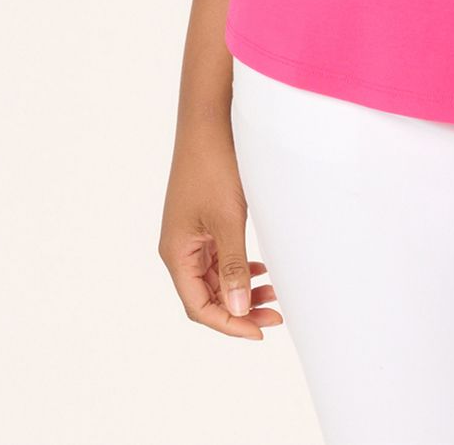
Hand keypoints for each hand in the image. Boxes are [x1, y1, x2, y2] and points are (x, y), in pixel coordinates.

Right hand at [159, 126, 283, 338]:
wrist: (209, 121)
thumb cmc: (213, 166)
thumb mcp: (228, 220)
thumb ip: (234, 266)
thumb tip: (238, 309)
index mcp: (176, 253)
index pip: (198, 306)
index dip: (228, 323)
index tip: (260, 331)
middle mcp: (180, 248)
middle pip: (207, 295)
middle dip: (239, 309)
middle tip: (276, 313)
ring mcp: (192, 235)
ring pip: (216, 278)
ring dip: (242, 289)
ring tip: (274, 293)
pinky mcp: (204, 222)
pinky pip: (220, 257)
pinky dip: (240, 269)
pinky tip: (262, 270)